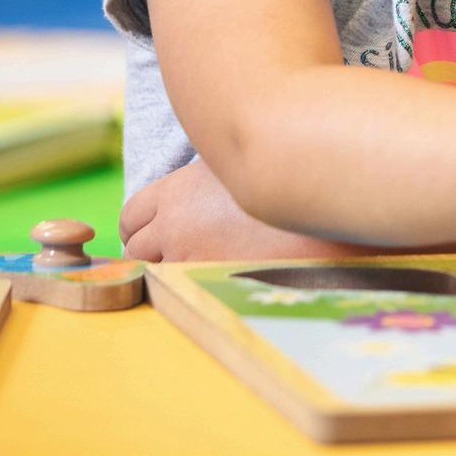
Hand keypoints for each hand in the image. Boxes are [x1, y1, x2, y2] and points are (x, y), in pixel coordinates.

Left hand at [120, 158, 364, 262]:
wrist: (324, 214)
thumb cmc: (287, 180)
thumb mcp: (236, 166)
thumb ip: (207, 178)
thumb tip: (203, 176)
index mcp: (176, 190)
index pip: (131, 215)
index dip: (142, 225)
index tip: (157, 229)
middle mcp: (174, 224)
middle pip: (136, 248)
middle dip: (152, 250)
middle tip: (176, 251)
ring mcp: (189, 258)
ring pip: (155, 273)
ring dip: (171, 269)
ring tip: (203, 264)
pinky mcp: (210, 283)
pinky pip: (182, 289)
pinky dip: (192, 285)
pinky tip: (217, 277)